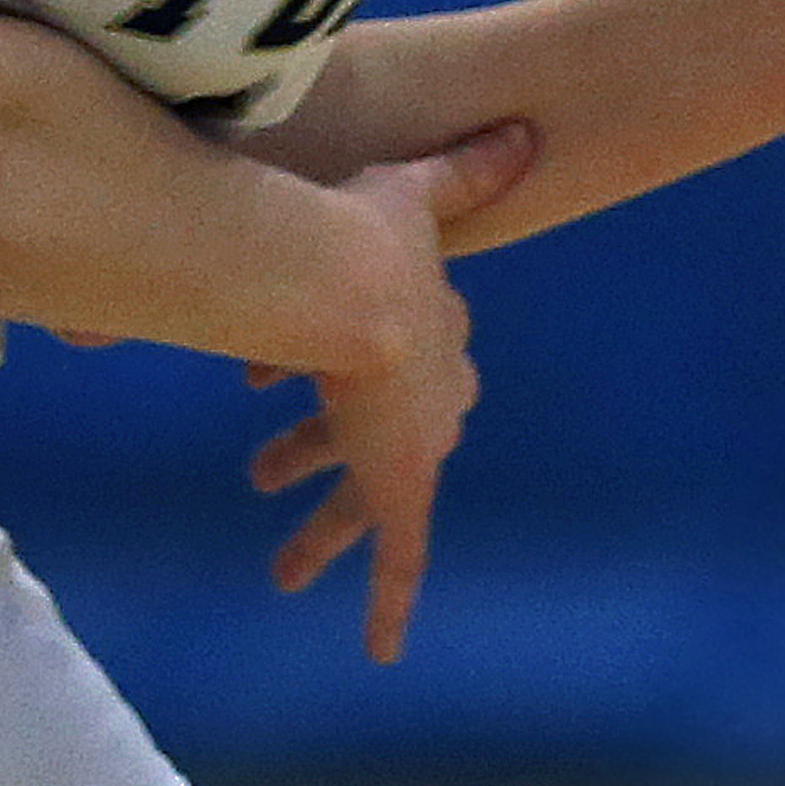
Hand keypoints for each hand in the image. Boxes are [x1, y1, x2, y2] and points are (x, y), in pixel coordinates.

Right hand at [244, 117, 531, 666]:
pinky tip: (384, 654)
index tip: (281, 374)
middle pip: (379, 437)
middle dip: (316, 454)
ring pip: (364, 509)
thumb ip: (463, 171)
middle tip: (261, 468)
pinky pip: (400, 562)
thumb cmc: (369, 231)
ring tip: (282, 572)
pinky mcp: (398, 491)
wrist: (357, 284)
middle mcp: (432, 397)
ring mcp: (413, 448)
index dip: (353, 365)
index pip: (413, 359)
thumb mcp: (412, 192)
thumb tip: (523, 131)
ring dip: (321, 537)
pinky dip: (392, 608)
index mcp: (433, 333)